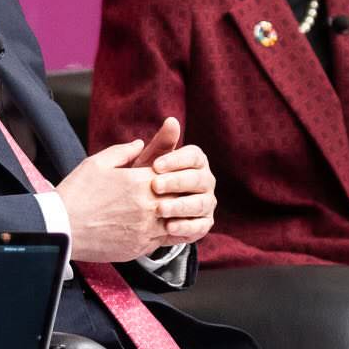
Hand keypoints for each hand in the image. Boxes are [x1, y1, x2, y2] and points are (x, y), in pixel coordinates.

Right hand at [56, 139, 172, 262]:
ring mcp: (147, 229)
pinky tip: (155, 227)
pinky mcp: (141, 248)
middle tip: (171, 192)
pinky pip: (165, 240)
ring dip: (174, 215)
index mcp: (140, 181)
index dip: (174, 173)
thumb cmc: (77, 193)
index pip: (174, 174)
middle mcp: (149, 206)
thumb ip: (122, 151)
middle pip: (180, 198)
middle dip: (178, 194)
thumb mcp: (96, 163)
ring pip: (176, 221)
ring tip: (165, 211)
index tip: (169, 174)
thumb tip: (139, 143)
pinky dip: (165, 233)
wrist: (62, 228)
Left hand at [144, 118, 215, 247]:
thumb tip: (171, 120)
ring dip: (180, 206)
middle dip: (177, 182)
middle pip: (199, 180)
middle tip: (155, 186)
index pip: (194, 156)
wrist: (142, 207)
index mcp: (195, 162)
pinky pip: (200, 227)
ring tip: (159, 209)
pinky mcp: (203, 224)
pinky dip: (185, 228)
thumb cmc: (147, 177)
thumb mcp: (151, 160)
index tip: (155, 165)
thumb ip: (162, 142)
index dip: (176, 160)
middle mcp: (206, 181)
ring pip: (200, 204)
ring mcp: (207, 203)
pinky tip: (168, 227)